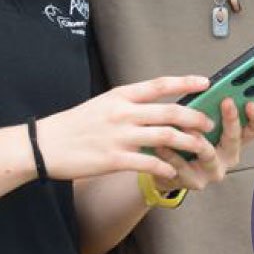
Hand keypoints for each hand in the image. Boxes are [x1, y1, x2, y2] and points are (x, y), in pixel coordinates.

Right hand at [37, 76, 214, 180]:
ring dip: (188, 143)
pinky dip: (165, 167)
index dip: (185, 82)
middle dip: (195, 118)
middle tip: (209, 123)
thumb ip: (129, 105)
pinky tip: (173, 171)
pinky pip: (149, 163)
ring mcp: (119, 136)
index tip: (205, 82)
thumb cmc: (75, 125)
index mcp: (120, 96)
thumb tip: (158, 107)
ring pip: (165, 137)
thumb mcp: (103, 104)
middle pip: (170, 112)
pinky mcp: (114, 159)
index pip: (159, 85)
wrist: (44, 144)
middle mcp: (123, 113)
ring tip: (201, 147)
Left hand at [152, 97, 253, 191]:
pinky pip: (183, 166)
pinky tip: (162, 143)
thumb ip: (210, 106)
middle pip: (235, 138)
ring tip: (186, 124)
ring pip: (209, 153)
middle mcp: (229, 155)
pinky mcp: (195, 181)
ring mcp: (213, 170)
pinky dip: (171, 153)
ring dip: (197, 137)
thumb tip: (211, 84)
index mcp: (235, 138)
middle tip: (226, 101)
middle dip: (232, 118)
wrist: (166, 169)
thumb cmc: (187, 139)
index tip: (250, 102)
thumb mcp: (202, 119)